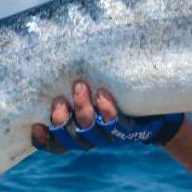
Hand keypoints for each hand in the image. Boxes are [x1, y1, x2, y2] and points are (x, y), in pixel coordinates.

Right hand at [31, 80, 184, 152]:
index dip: (42, 139)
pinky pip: (117, 125)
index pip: (54, 144)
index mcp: (77, 131)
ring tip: (81, 87)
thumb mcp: (91, 86)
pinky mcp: (131, 129)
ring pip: (90, 131)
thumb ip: (72, 78)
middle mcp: (91, 137)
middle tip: (59, 100)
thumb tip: (47, 46)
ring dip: (83, 110)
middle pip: (68, 139)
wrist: (156, 107)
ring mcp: (110, 135)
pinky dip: (108, 111)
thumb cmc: (114, 90)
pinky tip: (103, 95)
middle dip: (61, 120)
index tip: (36, 124)